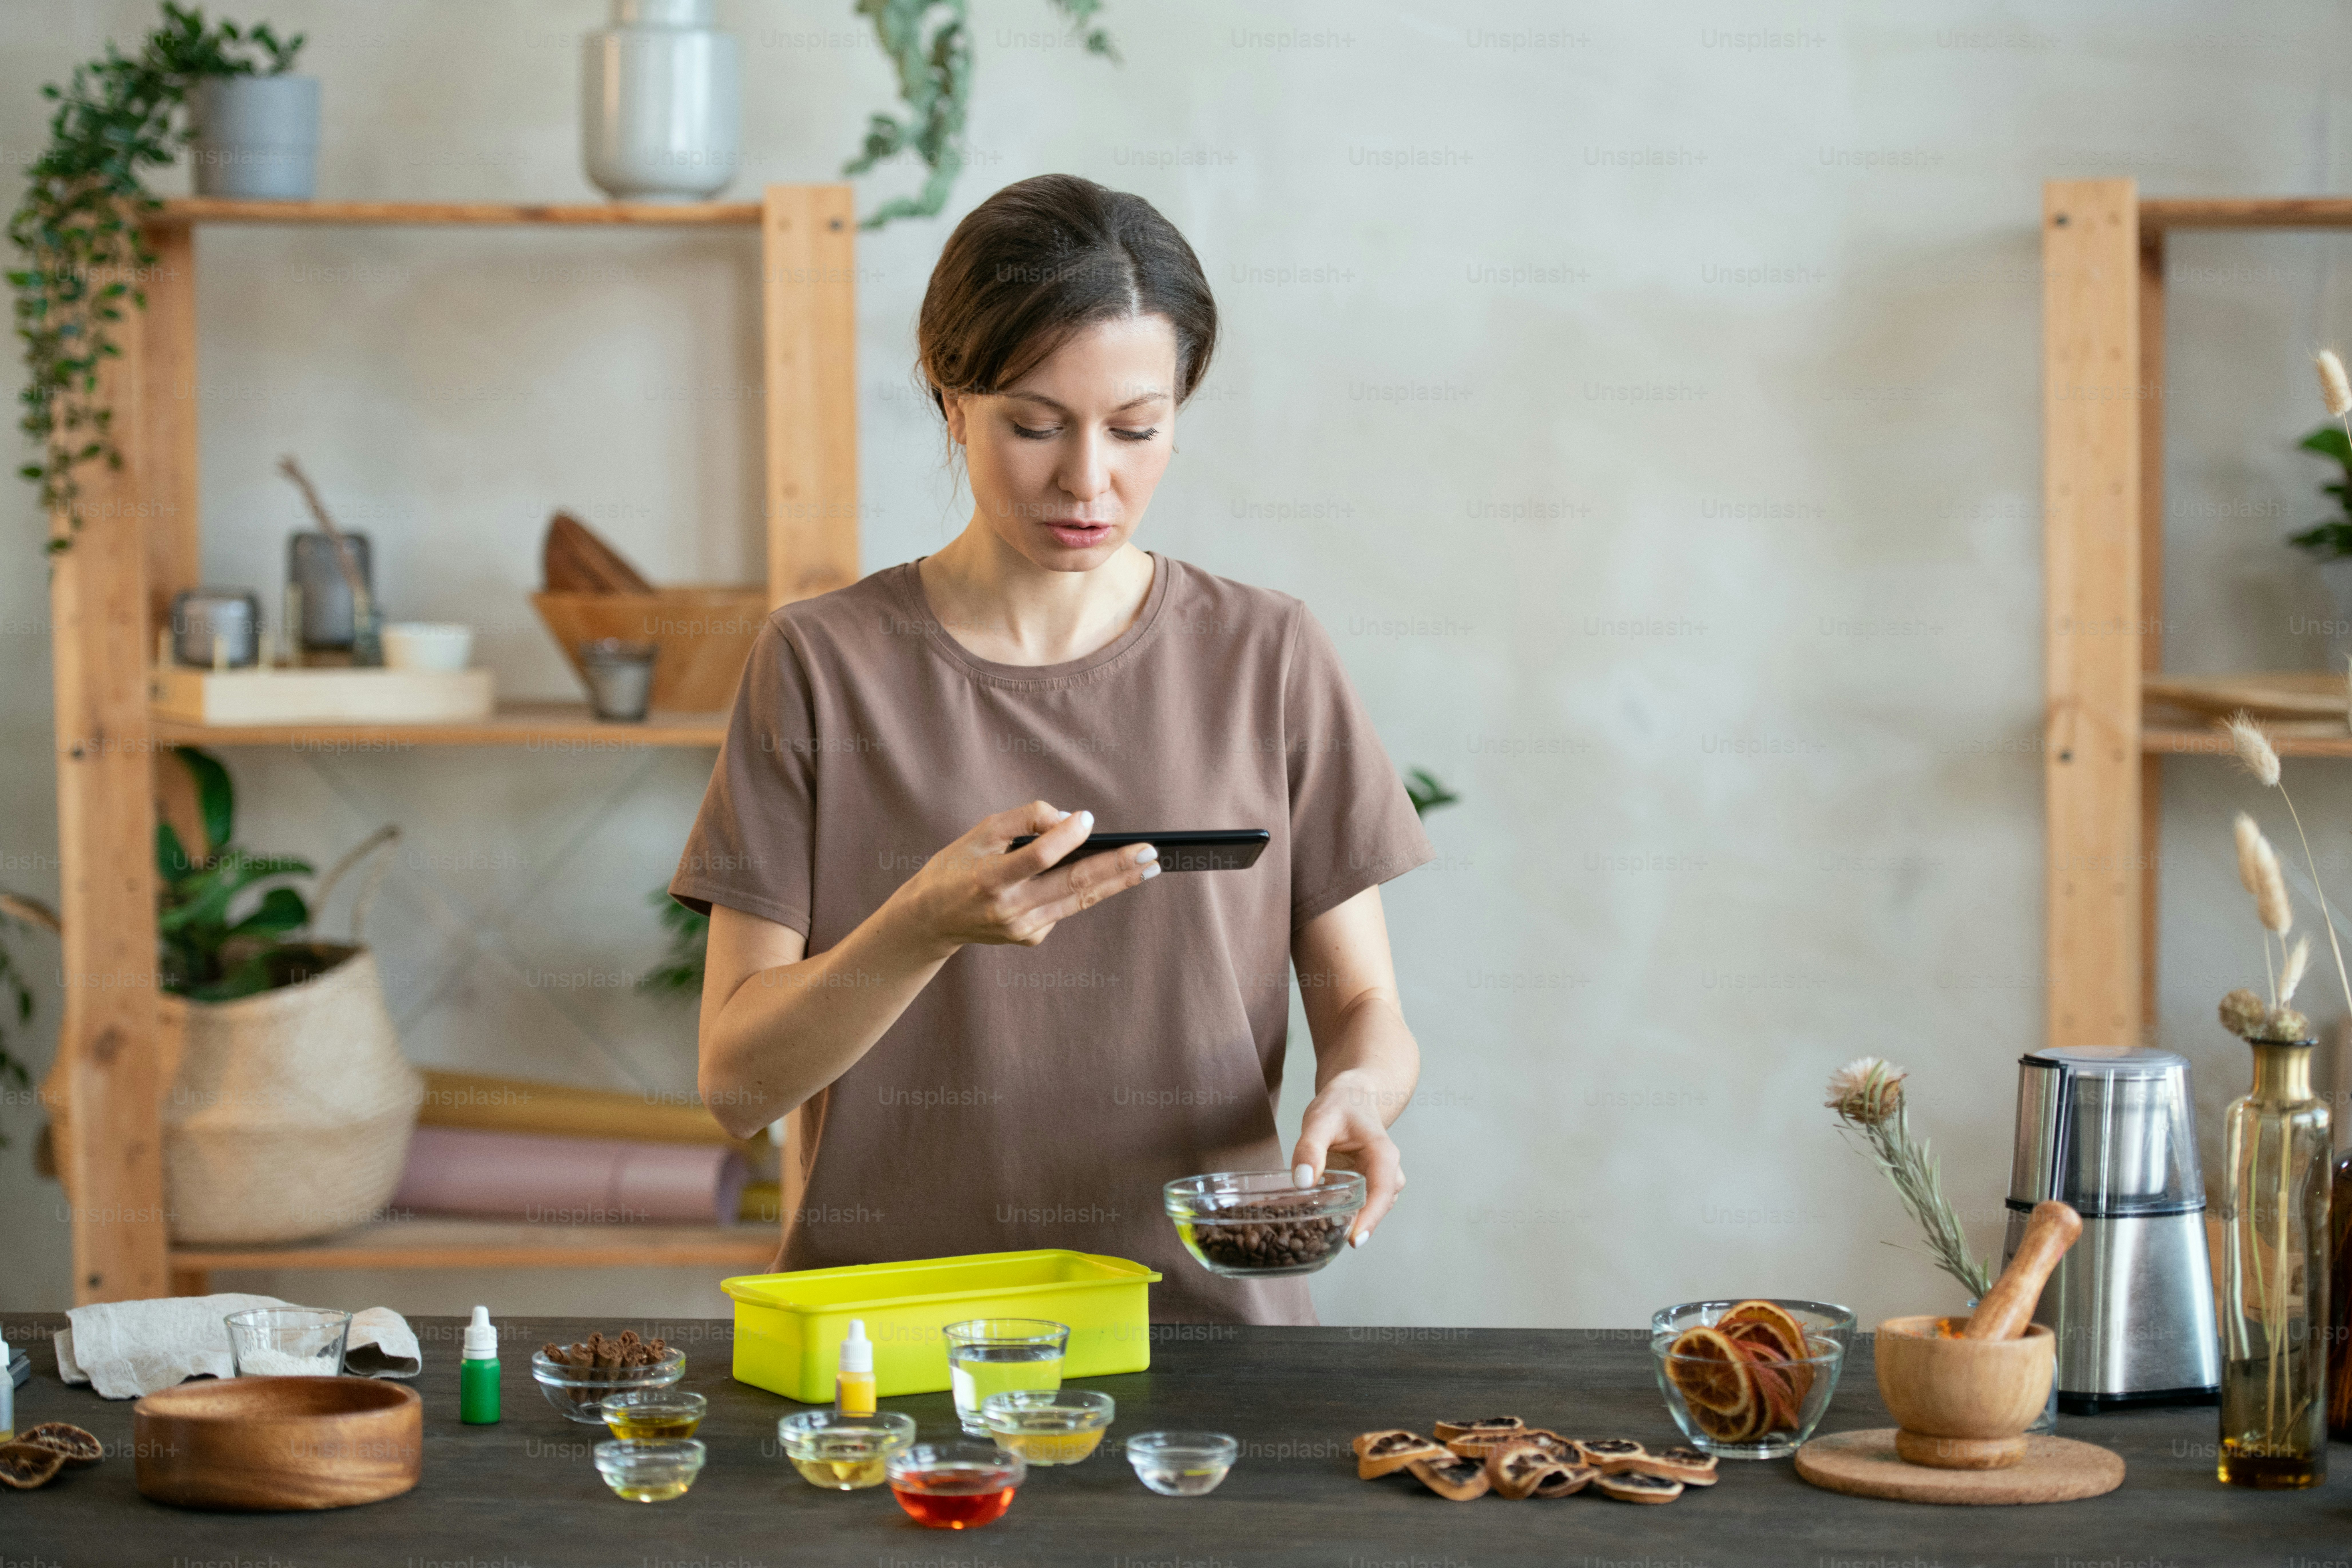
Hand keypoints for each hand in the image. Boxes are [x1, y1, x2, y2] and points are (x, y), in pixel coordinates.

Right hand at [887, 800, 1158, 954]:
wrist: (932, 918)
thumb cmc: (958, 865)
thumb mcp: (982, 832)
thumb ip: (1025, 820)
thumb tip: (1069, 819)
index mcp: (991, 879)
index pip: (1039, 857)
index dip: (1066, 836)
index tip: (1087, 818)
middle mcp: (1009, 909)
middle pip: (1072, 885)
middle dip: (1115, 867)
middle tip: (1149, 852)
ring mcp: (1022, 929)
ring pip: (1078, 901)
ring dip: (1117, 883)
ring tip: (1148, 867)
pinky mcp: (1030, 938)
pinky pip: (1062, 909)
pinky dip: (1076, 890)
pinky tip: (1089, 878)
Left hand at [1290, 1070, 1405, 1247]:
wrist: (1354, 1096)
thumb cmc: (1341, 1104)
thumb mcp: (1320, 1120)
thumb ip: (1310, 1149)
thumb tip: (1302, 1183)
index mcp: (1383, 1153)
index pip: (1382, 1191)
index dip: (1370, 1217)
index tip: (1354, 1240)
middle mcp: (1388, 1171)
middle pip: (1379, 1206)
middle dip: (1356, 1225)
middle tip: (1326, 1243)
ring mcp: (1381, 1180)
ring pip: (1371, 1209)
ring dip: (1350, 1221)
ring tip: (1319, 1234)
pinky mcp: (1368, 1185)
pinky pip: (1361, 1204)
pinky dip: (1343, 1213)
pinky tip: (1318, 1220)